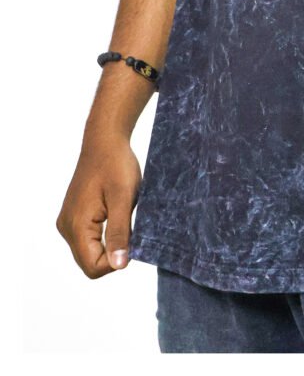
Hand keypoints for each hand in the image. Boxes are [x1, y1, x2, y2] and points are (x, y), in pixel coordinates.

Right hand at [56, 136, 141, 277]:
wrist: (105, 141)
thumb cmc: (116, 165)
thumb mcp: (123, 198)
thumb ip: (120, 233)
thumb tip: (119, 265)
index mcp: (76, 225)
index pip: (93, 267)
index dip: (116, 262)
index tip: (132, 239)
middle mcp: (66, 227)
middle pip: (89, 262)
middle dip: (113, 252)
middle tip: (130, 226)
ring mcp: (68, 221)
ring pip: (89, 251)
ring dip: (109, 242)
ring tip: (122, 216)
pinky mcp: (73, 216)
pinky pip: (88, 238)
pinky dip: (104, 234)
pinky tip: (115, 214)